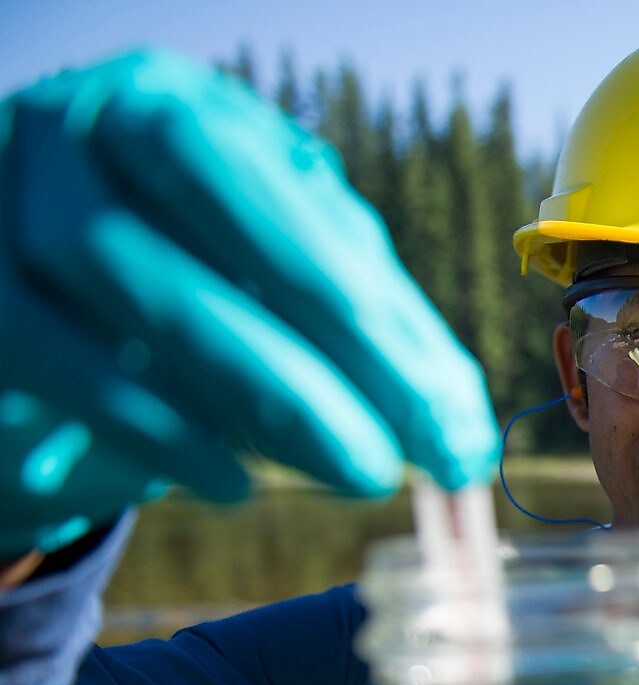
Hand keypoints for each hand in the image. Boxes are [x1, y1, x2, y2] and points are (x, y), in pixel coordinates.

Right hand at [0, 50, 498, 554]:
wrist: (23, 304)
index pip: (299, 202)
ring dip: (265, 392)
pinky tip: (235, 484)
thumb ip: (362, 322)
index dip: (387, 316)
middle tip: (409, 456)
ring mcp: (15, 199)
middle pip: (223, 218)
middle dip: (340, 344)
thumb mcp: (269, 274)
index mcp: (182, 109)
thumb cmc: (176, 280)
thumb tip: (457, 426)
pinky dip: (160, 430)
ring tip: (357, 471)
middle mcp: (90, 128)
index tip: (456, 422)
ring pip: (141, 284)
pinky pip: (66, 361)